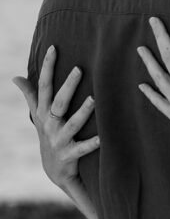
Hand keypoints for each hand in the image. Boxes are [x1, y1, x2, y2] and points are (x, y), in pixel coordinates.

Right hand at [12, 45, 100, 190]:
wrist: (54, 170)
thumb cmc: (50, 135)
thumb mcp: (38, 115)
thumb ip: (30, 95)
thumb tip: (15, 77)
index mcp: (44, 112)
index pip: (43, 86)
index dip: (47, 67)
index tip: (54, 47)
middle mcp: (50, 124)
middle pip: (58, 102)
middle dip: (68, 86)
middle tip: (80, 69)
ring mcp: (59, 139)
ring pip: (72, 123)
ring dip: (83, 112)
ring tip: (95, 100)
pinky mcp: (69, 154)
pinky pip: (83, 148)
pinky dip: (93, 143)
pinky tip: (104, 137)